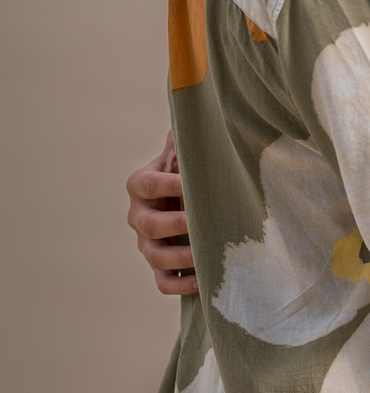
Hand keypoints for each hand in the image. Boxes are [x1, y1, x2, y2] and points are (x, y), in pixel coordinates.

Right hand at [126, 132, 196, 295]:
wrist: (187, 195)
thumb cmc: (191, 168)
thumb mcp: (186, 149)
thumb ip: (188, 134)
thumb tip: (196, 106)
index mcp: (141, 183)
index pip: (149, 184)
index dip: (170, 184)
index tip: (194, 182)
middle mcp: (138, 214)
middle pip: (148, 224)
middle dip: (176, 224)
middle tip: (203, 221)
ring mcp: (146, 243)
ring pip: (154, 257)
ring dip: (182, 258)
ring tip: (208, 255)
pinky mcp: (158, 265)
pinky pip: (163, 283)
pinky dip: (181, 286)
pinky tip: (206, 280)